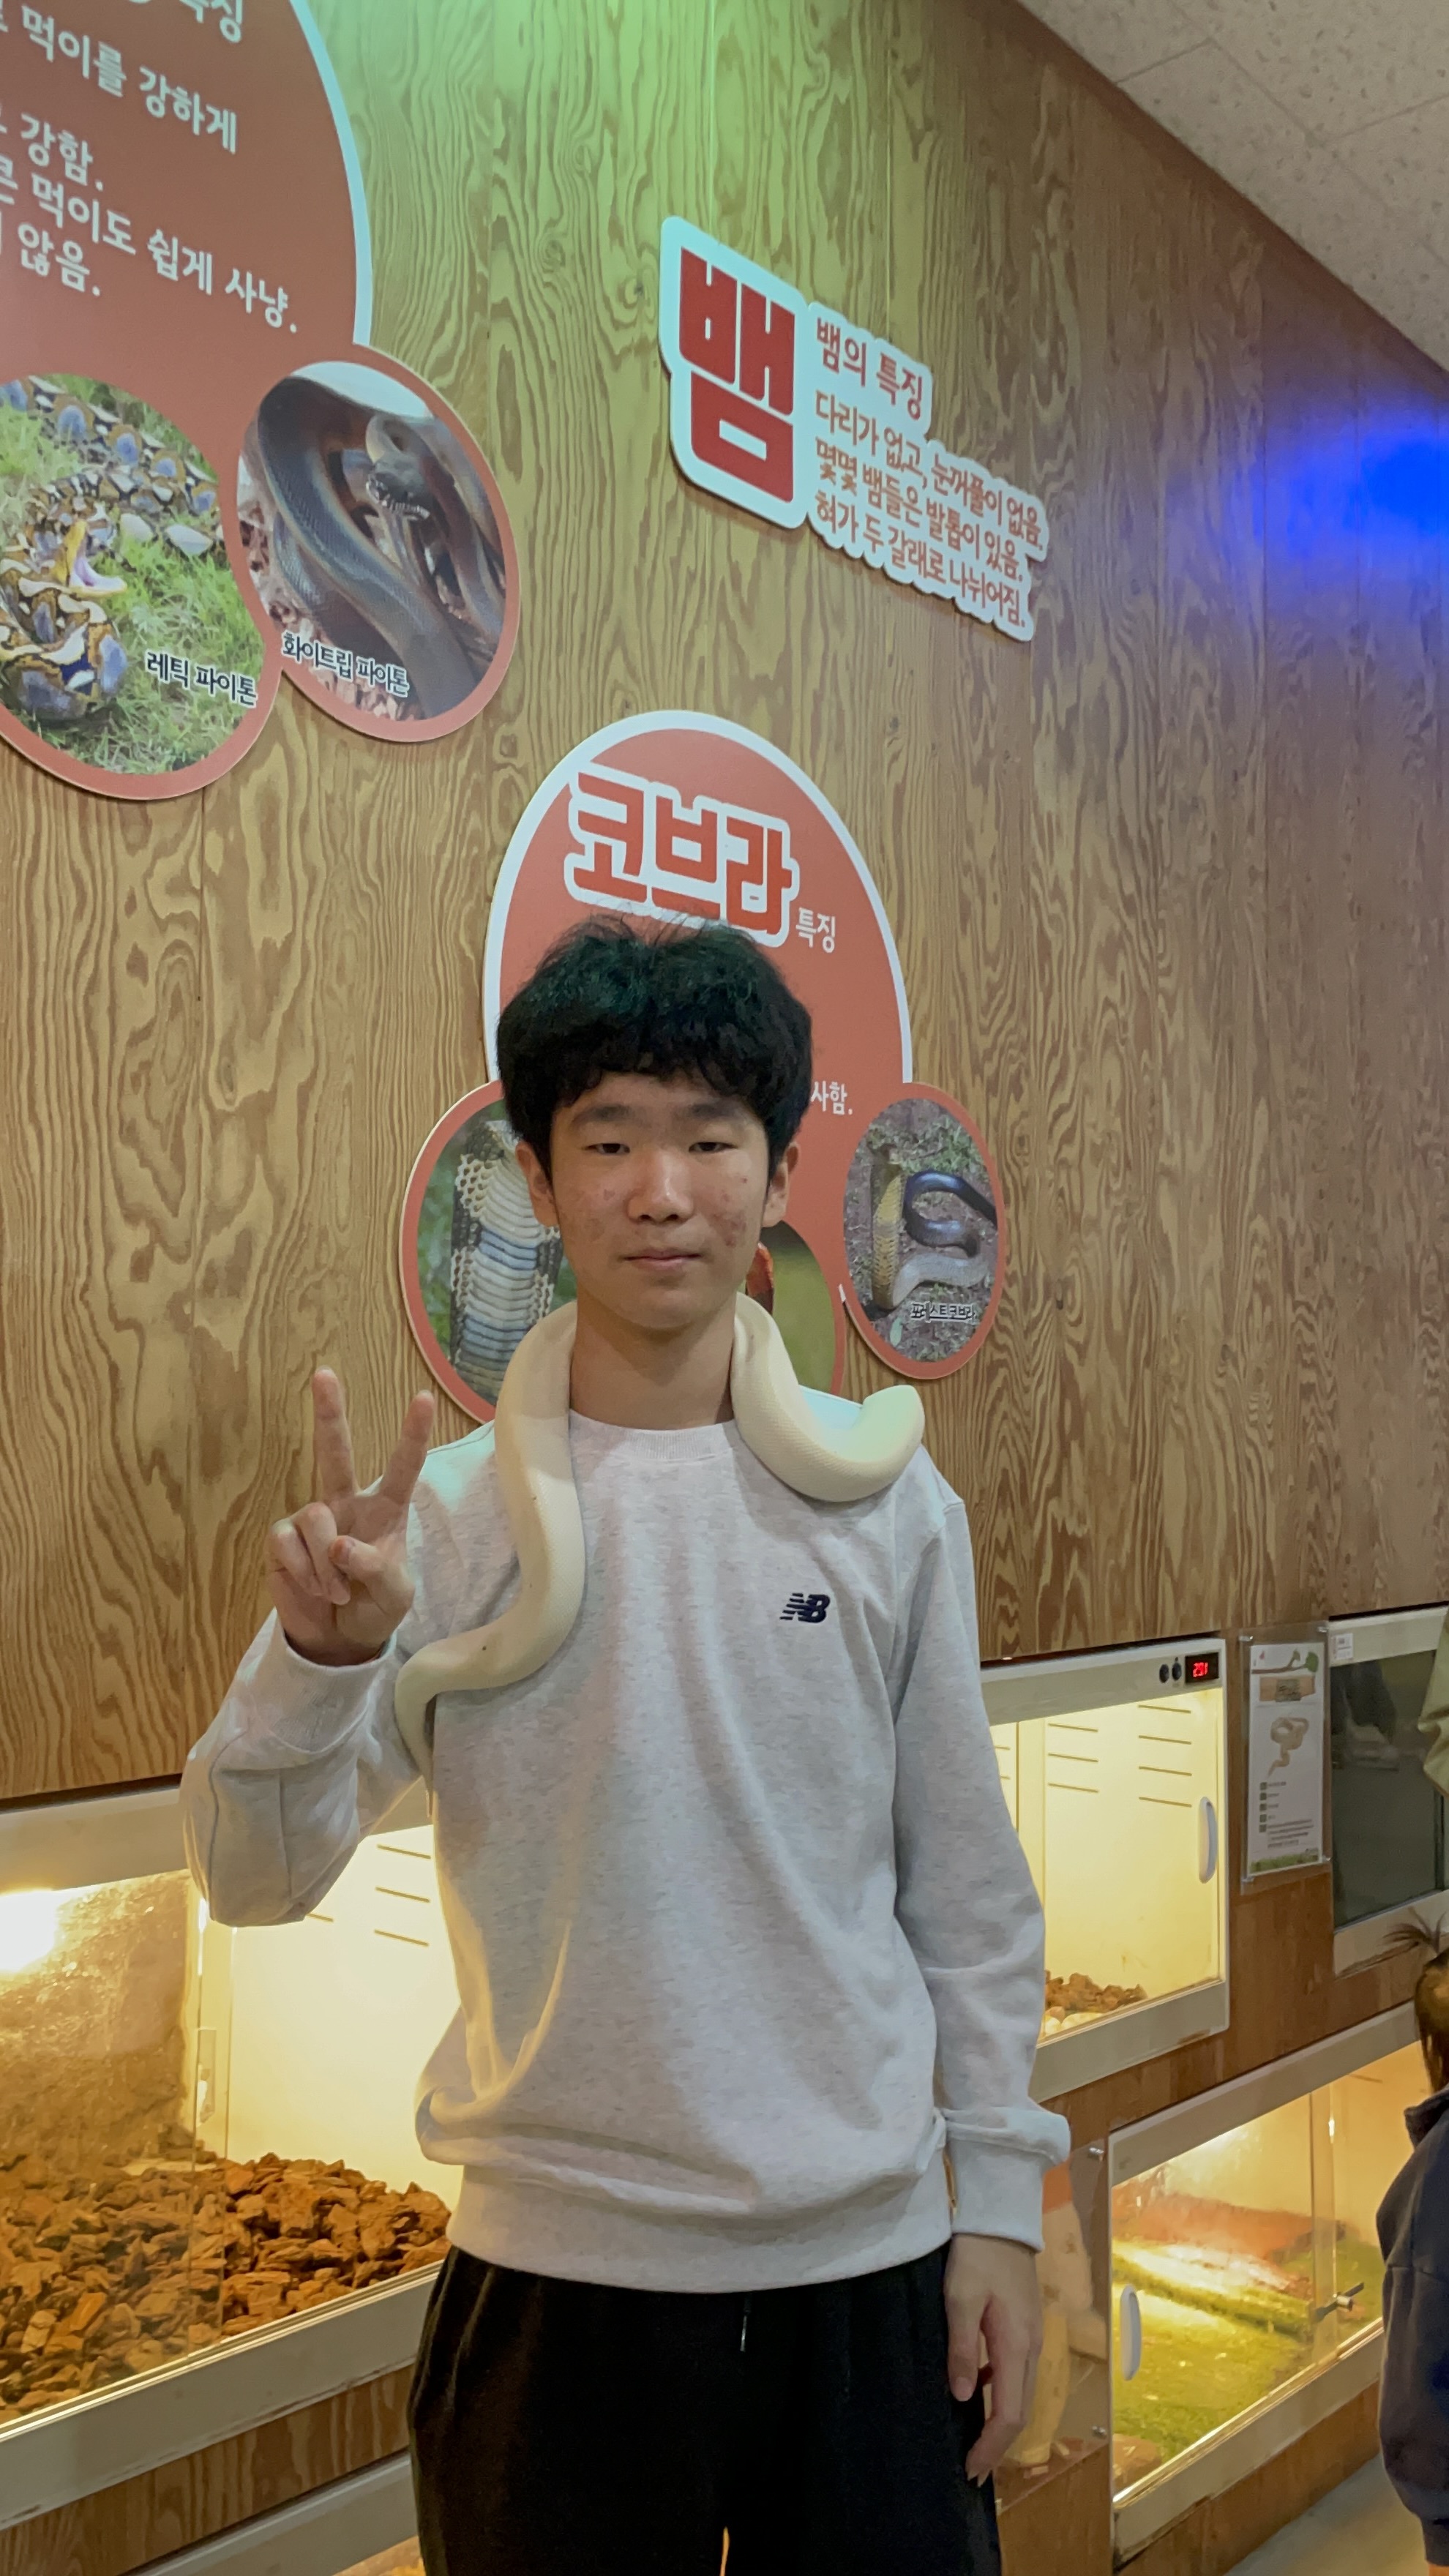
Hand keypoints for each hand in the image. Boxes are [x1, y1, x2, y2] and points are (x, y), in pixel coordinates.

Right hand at [267, 1370, 434, 1665]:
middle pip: (335, 1452)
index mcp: (385, 1510)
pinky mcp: (282, 1539)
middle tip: (325, 1374)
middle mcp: (346, 1504)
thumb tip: (340, 1545)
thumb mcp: (394, 1596)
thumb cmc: (374, 1608)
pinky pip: (289, 1544)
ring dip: (327, 1563)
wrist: (339, 1639)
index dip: (412, 1435)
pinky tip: (315, 1589)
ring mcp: (311, 1518)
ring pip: (316, 1519)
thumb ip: (377, 1569)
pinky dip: (305, 1572)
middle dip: (329, 1413)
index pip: (403, 1468)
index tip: (424, 1398)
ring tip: (337, 1591)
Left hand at [944, 2233, 1042, 2480]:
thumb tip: (964, 2397)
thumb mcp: (959, 2299)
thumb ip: (962, 2349)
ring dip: (1000, 2420)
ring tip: (973, 2439)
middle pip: (1021, 2410)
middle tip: (971, 2467)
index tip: (971, 2470)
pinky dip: (1000, 2392)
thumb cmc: (977, 2255)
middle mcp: (1032, 2348)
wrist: (1002, 2217)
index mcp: (1016, 2345)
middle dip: (997, 2443)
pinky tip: (977, 2387)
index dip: (991, 2446)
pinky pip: (1016, 2372)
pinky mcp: (1025, 2326)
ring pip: (1021, 2393)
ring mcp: (1032, 2337)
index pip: (1009, 2412)